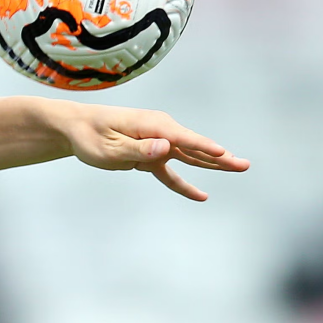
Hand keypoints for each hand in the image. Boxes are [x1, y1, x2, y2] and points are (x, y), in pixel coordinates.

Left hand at [58, 102, 249, 200]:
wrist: (77, 128)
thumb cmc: (90, 135)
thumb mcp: (109, 147)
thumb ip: (138, 150)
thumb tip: (165, 148)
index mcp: (152, 125)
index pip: (182, 138)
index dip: (203, 147)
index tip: (223, 153)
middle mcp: (160, 131)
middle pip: (195, 146)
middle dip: (220, 156)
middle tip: (244, 165)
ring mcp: (157, 142)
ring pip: (190, 157)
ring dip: (214, 164)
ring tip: (239, 168)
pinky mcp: (151, 154)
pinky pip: (171, 172)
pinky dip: (185, 184)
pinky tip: (201, 196)